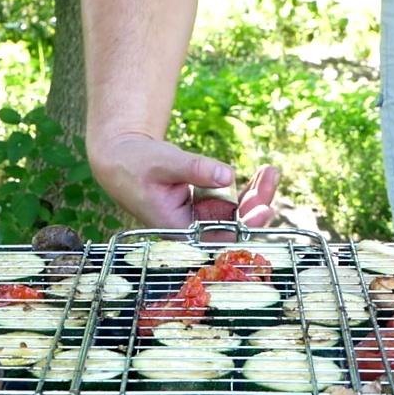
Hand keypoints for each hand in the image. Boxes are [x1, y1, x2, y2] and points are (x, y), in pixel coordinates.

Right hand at [90, 134, 279, 230]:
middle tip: (271, 176)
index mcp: (178, 228)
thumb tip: (228, 176)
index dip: (244, 225)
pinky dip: (247, 190)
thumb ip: (194, 169)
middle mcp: (191, 229)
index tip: (264, 210)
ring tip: (271, 172)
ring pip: (236, 214)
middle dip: (256, 204)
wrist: (122, 160)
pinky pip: (232, 203)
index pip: (218, 234)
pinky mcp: (204, 207)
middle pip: (233, 225)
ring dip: (256, 195)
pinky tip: (263, 175)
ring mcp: (199, 219)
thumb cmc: (136, 164)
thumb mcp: (164, 162)